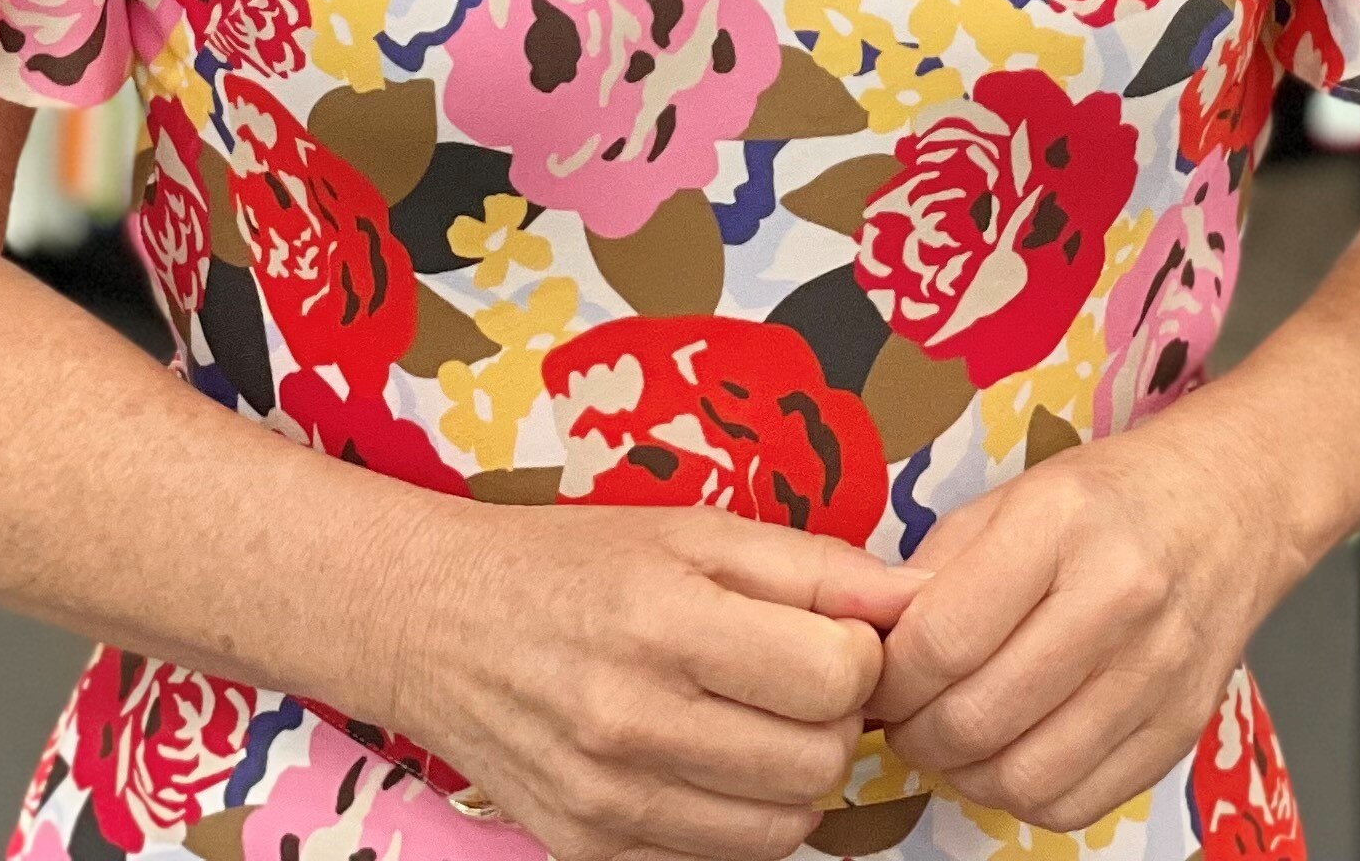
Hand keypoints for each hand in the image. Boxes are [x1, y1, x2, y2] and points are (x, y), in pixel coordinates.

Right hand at [385, 503, 923, 860]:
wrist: (438, 622)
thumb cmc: (577, 564)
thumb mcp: (696, 530)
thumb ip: (817, 566)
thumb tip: (920, 599)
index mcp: (665, 618)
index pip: (838, 676)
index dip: (858, 653)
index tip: (830, 635)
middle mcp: (632, 718)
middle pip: (820, 761)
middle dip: (832, 719)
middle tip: (795, 681)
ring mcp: (608, 799)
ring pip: (784, 828)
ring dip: (793, 778)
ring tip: (755, 722)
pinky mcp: (590, 852)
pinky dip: (738, 820)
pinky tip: (710, 763)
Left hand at [869, 420, 1291, 830]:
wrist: (1232, 502)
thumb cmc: (1109, 498)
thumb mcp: (1012, 498)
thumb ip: (935, 571)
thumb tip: (872, 652)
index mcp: (1062, 523)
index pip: (942, 639)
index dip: (888, 678)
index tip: (877, 677)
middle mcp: (1119, 597)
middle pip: (977, 718)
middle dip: (916, 733)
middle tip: (905, 716)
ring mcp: (1160, 670)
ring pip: (1023, 778)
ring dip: (965, 773)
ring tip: (955, 737)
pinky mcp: (1182, 725)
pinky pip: (1077, 804)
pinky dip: (1025, 794)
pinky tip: (1014, 752)